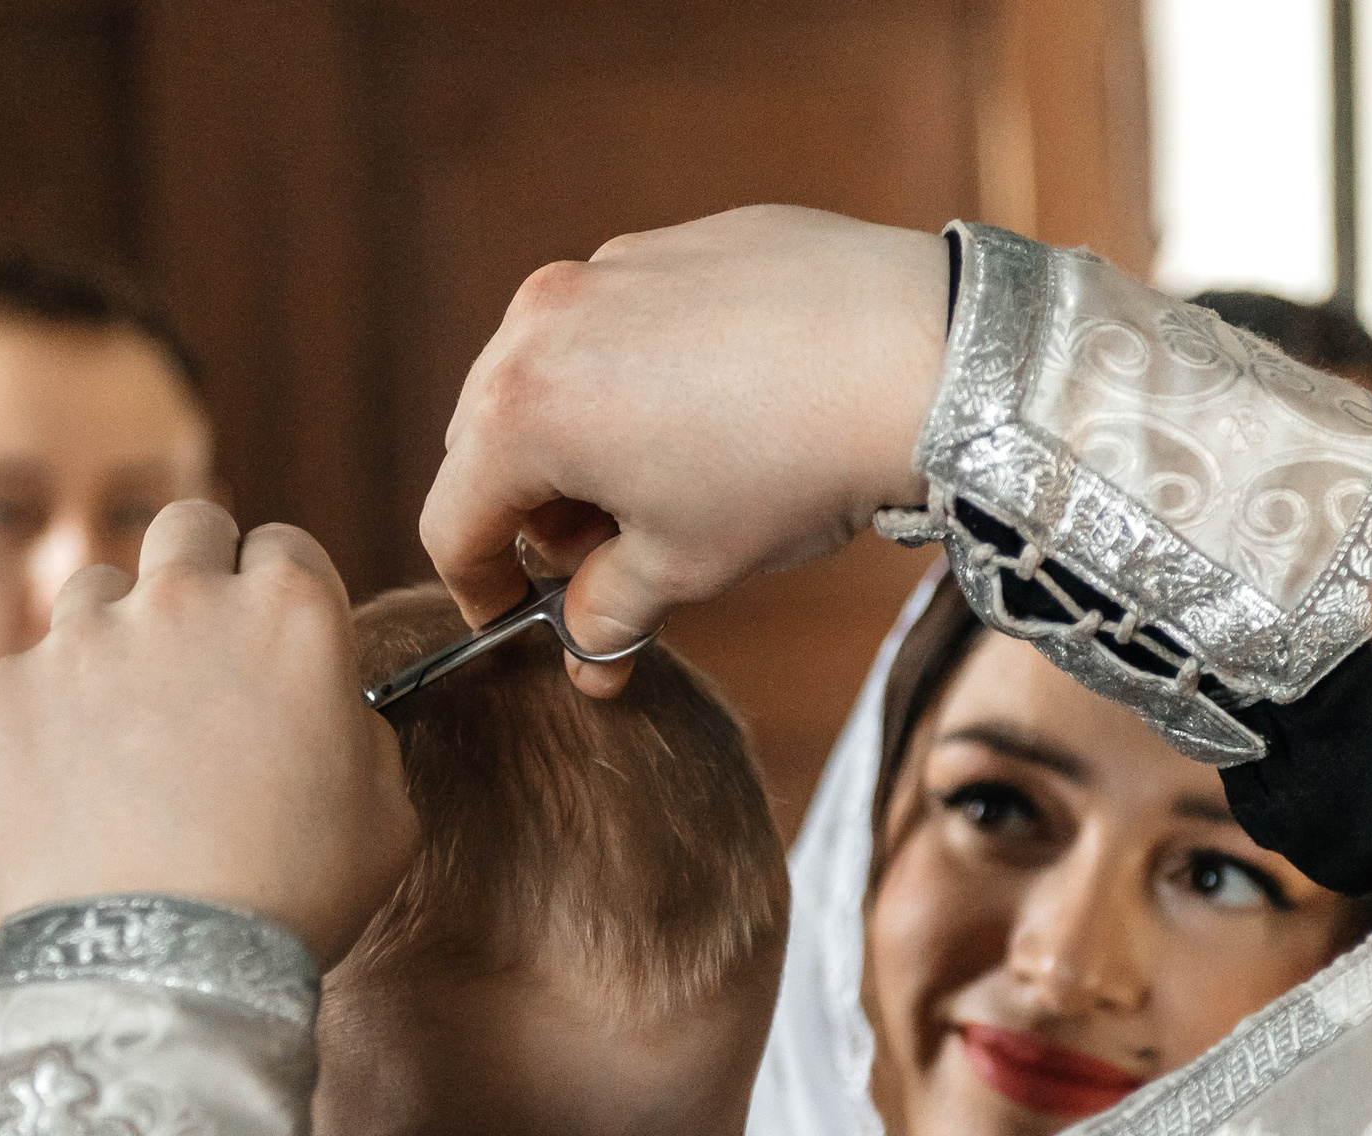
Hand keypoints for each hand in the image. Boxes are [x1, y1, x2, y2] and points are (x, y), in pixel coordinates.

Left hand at [0, 501, 417, 967]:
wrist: (157, 969)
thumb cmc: (291, 897)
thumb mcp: (388, 811)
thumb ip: (360, 728)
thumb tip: (330, 709)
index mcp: (291, 611)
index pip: (285, 546)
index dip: (283, 593)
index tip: (272, 640)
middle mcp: (182, 600)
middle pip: (186, 527)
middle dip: (196, 569)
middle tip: (198, 649)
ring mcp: (81, 641)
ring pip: (96, 593)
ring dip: (117, 638)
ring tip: (128, 733)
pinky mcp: (2, 693)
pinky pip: (28, 677)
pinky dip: (50, 718)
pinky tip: (73, 789)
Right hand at [419, 205, 947, 694]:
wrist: (918, 353)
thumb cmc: (790, 465)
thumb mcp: (686, 565)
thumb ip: (610, 616)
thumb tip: (589, 660)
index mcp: (519, 412)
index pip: (452, 523)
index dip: (478, 590)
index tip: (515, 622)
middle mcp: (541, 323)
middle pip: (488, 442)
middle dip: (531, 513)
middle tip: (599, 562)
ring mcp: (608, 268)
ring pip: (553, 374)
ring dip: (581, 442)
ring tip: (663, 488)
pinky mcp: (676, 241)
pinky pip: (623, 323)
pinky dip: (638, 378)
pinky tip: (719, 414)